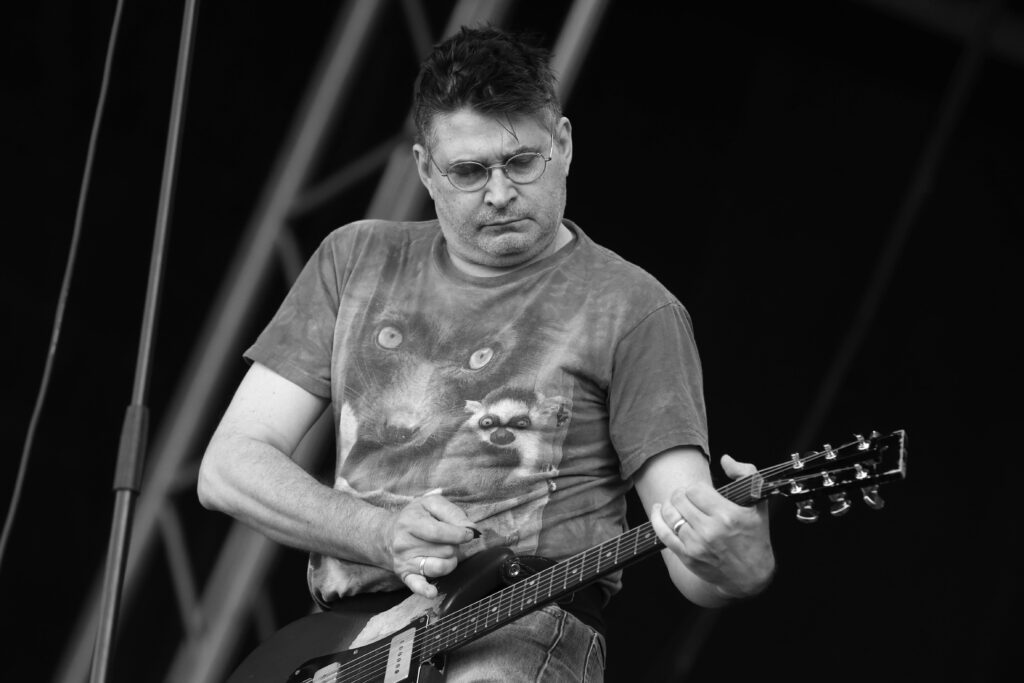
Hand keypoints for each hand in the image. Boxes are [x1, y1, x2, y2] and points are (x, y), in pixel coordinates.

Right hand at [386, 493, 478, 597]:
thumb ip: (452, 512)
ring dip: (450, 561)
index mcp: (410, 522)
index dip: (459, 534)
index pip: (439, 532)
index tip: (469, 534)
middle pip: (444, 550)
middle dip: (454, 545)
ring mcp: (404, 560)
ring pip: (439, 567)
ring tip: (446, 554)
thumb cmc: (416, 516)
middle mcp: (404, 543)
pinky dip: (426, 590)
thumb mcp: (431, 504)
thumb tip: (470, 529)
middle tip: (448, 540)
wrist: (388, 533)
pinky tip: (433, 592)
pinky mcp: (405, 574)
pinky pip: (417, 585)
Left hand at [651, 454, 774, 599]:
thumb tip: (724, 459)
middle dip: (681, 494)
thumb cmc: (755, 537)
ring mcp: (696, 545)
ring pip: (670, 515)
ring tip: (674, 503)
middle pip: (679, 499)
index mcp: (728, 515)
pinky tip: (659, 511)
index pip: (695, 489)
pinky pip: (663, 534)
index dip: (696, 487)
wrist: (751, 576)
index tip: (702, 492)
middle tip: (686, 496)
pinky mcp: (687, 557)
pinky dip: (657, 520)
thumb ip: (745, 474)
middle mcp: (710, 530)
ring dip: (669, 504)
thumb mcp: (759, 503)